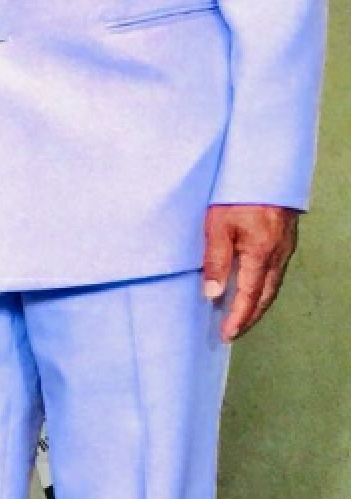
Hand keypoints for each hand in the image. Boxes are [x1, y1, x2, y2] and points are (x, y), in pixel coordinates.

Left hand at [202, 205, 299, 341]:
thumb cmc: (236, 192)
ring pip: (273, 284)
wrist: (264, 164)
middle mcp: (279, 253)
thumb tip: (213, 294)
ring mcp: (285, 245)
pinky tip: (252, 287)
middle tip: (233, 332)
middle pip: (266, 295)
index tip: (228, 334)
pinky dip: (264, 286)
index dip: (239, 317)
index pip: (250, 295)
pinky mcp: (285, 237)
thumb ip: (215, 261)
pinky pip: (276, 270)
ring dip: (258, 303)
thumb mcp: (217, 226)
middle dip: (250, 316)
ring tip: (241, 316)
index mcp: (261, 253)